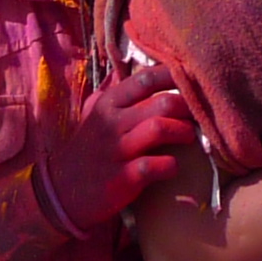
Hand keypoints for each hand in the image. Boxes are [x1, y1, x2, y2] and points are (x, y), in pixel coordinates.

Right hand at [44, 67, 197, 230]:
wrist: (62, 193)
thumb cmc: (87, 151)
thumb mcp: (93, 116)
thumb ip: (111, 92)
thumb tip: (128, 67)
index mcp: (108, 104)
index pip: (146, 79)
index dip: (174, 76)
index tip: (193, 81)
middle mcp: (112, 123)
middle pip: (162, 103)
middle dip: (188, 108)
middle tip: (199, 116)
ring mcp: (117, 151)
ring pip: (159, 129)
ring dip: (184, 133)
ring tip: (190, 138)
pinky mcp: (122, 178)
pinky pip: (154, 166)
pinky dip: (170, 165)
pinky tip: (172, 167)